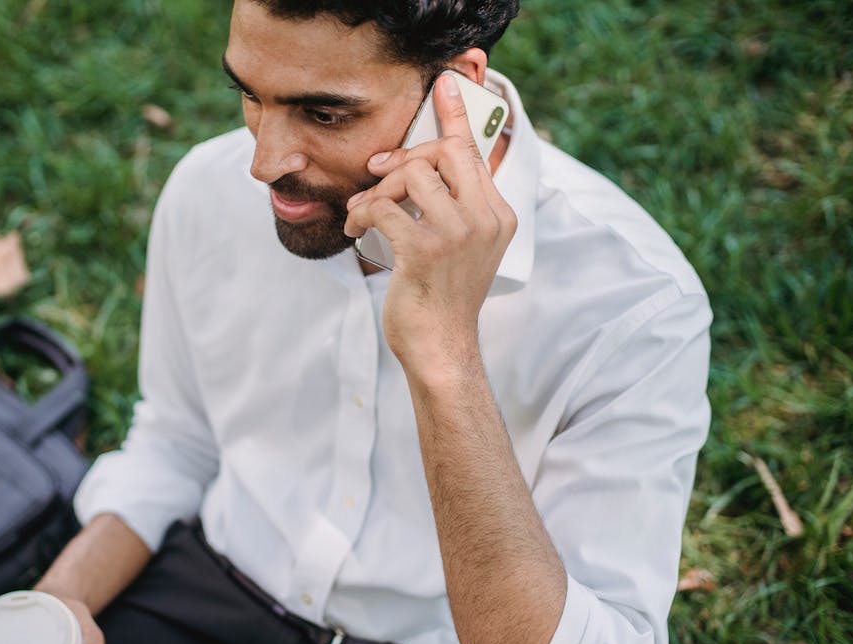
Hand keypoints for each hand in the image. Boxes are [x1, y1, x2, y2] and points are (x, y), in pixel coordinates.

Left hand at [344, 72, 516, 374]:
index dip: (456, 118)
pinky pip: (383, 207)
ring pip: (412, 175)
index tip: (444, 87)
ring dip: (377, 189)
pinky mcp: (425, 251)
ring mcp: (458, 235)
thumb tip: (416, 170)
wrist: (441, 348)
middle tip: (377, 175)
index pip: (475, 153)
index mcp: (498, 215)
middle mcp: (484, 220)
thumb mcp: (460, 249)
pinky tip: (354, 231)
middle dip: (404, 158)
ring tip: (363, 213)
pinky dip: (361, 213)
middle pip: (444, 153)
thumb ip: (453, 209)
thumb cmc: (442, 299)